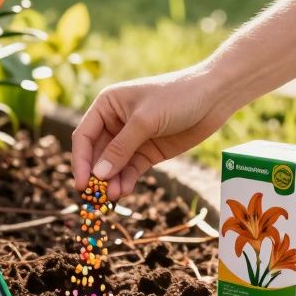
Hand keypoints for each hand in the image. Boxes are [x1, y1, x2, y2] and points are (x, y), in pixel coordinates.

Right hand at [72, 61, 237, 200]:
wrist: (214, 97)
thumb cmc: (176, 97)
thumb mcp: (145, 121)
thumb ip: (121, 149)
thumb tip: (98, 174)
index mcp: (107, 105)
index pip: (85, 136)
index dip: (80, 161)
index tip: (82, 184)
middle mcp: (115, 122)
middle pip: (97, 154)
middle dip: (96, 175)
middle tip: (95, 198)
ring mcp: (132, 138)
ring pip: (113, 165)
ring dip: (111, 181)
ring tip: (112, 198)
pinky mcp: (148, 151)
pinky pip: (131, 169)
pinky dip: (126, 181)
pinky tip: (123, 191)